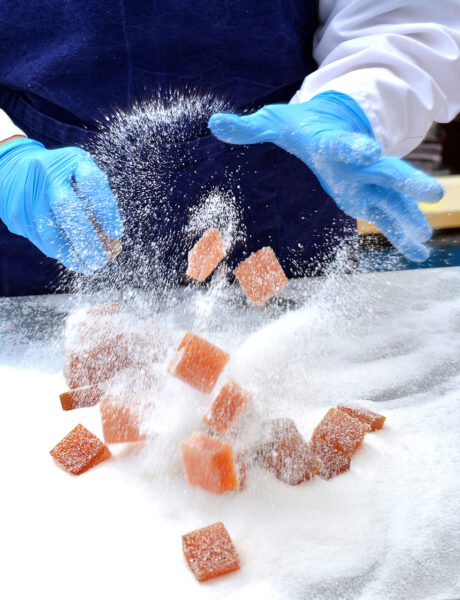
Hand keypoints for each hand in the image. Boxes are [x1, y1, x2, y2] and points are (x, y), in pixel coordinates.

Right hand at [0, 138, 122, 272]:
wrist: (16, 167)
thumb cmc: (65, 176)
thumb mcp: (84, 176)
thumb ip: (99, 201)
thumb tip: (113, 240)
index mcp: (71, 160)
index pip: (91, 182)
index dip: (106, 210)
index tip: (116, 234)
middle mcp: (48, 173)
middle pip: (67, 207)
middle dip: (86, 238)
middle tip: (101, 259)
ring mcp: (29, 192)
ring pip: (50, 231)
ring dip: (72, 253)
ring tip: (89, 265)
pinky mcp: (16, 213)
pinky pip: (39, 239)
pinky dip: (59, 252)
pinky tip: (73, 258)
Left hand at [209, 91, 442, 261]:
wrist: (333, 120)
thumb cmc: (302, 123)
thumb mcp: (276, 122)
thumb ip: (248, 127)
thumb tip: (213, 125)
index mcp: (332, 143)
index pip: (343, 145)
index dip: (354, 148)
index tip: (369, 152)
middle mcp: (357, 163)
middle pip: (385, 172)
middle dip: (407, 182)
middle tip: (433, 193)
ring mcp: (367, 180)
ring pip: (393, 200)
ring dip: (409, 218)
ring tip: (426, 239)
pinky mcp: (369, 195)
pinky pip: (389, 215)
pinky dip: (403, 231)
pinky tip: (420, 248)